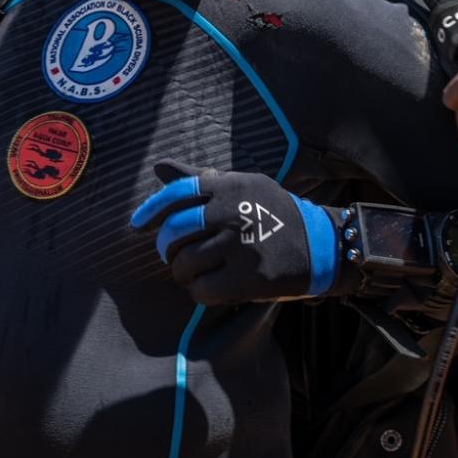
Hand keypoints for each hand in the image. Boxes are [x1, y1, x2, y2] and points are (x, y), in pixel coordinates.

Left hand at [130, 160, 342, 303]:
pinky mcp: (247, 279)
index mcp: (230, 186)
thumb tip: (158, 166)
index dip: (151, 210)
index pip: (177, 194)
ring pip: (183, 263)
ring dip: (181, 272)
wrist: (320, 247)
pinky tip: (208, 287)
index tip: (138, 225)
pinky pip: (200, 289)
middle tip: (175, 254)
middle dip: (167, 247)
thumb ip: (200, 180)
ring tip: (192, 273)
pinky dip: (197, 291)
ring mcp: (239, 247)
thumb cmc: (273, 214)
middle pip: (174, 232)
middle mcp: (232, 213)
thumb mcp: (243, 187)